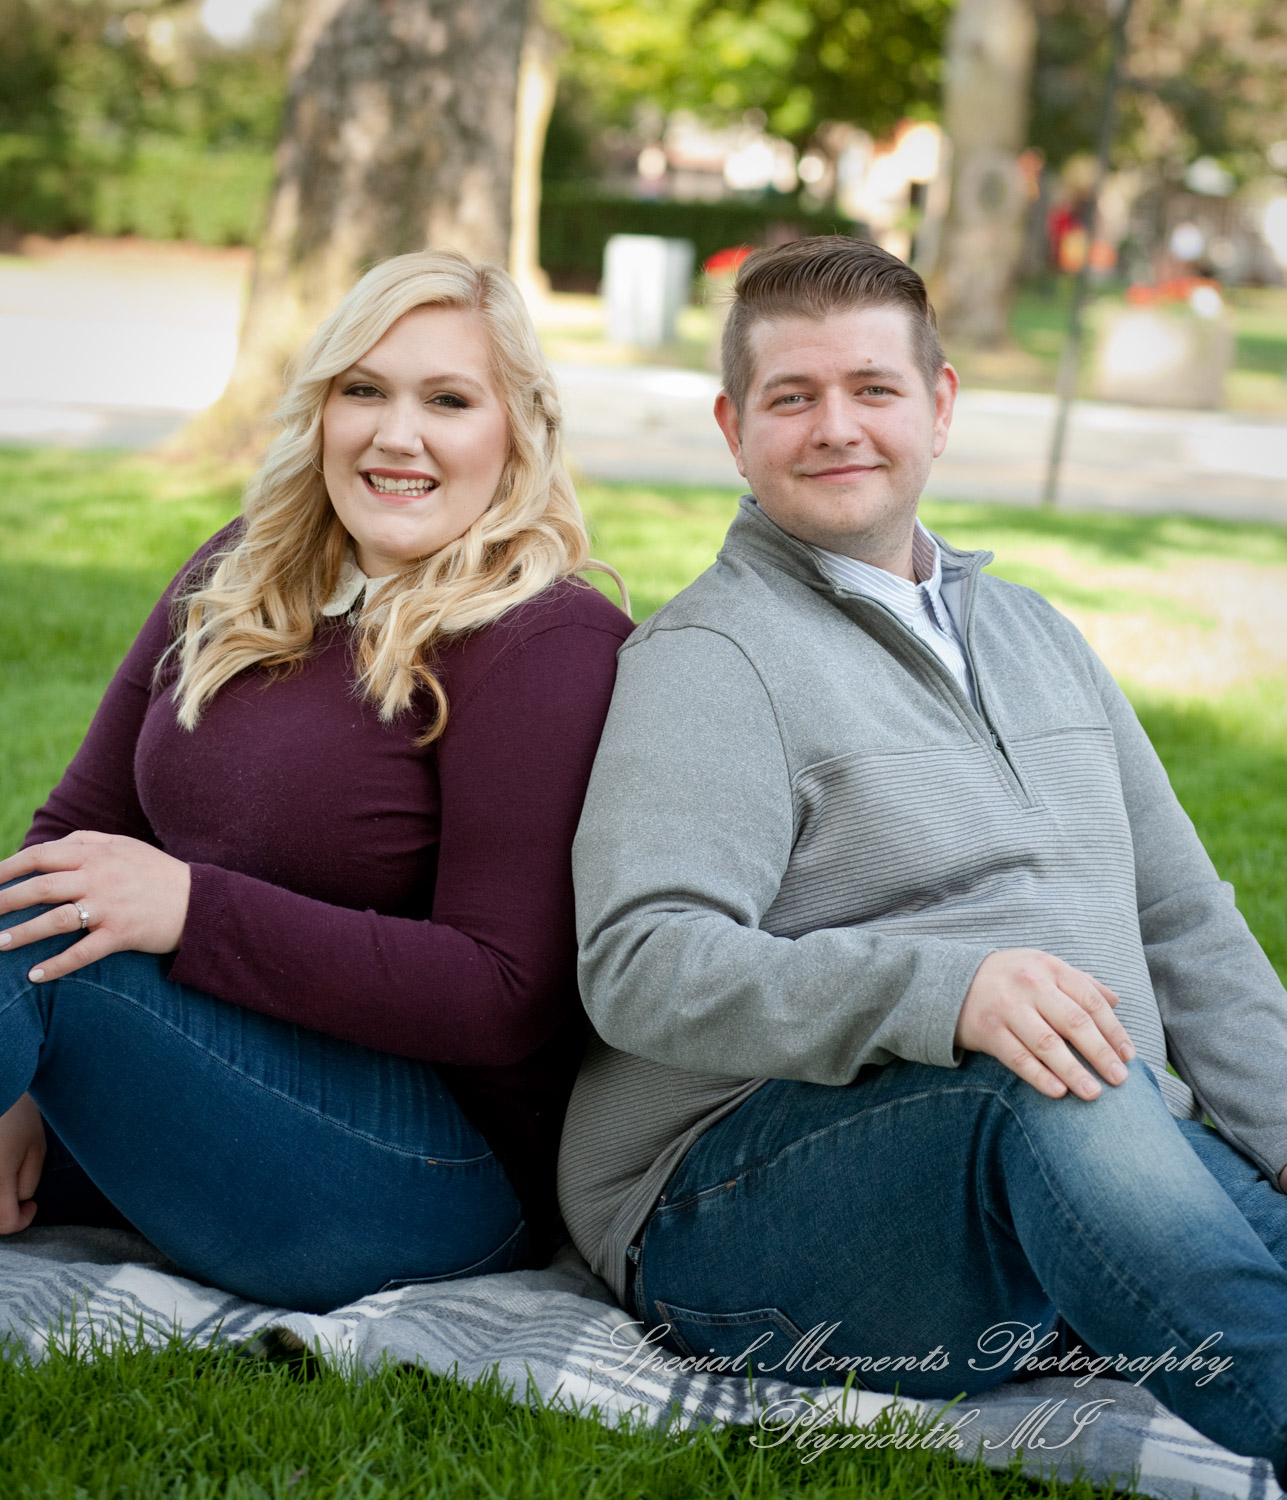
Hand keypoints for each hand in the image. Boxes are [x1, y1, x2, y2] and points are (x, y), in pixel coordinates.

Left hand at [0, 832, 189, 982]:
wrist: (199, 901)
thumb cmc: (157, 873)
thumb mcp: (124, 846)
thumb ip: (86, 842)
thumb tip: (47, 847)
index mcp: (97, 853)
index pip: (42, 855)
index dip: (9, 867)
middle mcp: (100, 877)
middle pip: (41, 887)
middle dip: (5, 900)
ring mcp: (110, 907)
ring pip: (56, 920)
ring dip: (22, 933)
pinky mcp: (122, 934)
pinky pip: (83, 952)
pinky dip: (57, 965)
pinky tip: (35, 976)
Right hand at [0, 1094, 45, 1233]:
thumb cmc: (15, 1113)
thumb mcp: (35, 1147)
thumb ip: (28, 1181)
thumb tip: (20, 1201)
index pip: (6, 1224)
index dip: (23, 1219)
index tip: (33, 1205)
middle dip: (5, 1215)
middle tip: (19, 1199)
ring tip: (7, 1179)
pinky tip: (1, 1167)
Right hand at [956, 949, 1134, 1100]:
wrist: (950, 980)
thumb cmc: (1008, 977)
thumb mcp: (1042, 967)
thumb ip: (1079, 981)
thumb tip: (1116, 1001)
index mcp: (1049, 967)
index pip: (1090, 1001)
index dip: (1113, 1030)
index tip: (1128, 1056)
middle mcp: (1029, 984)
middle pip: (1074, 1023)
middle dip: (1100, 1053)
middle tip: (1120, 1079)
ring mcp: (1007, 1007)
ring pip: (1047, 1043)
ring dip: (1073, 1071)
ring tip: (1093, 1093)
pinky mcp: (987, 1030)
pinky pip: (1017, 1057)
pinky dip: (1039, 1076)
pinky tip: (1059, 1091)